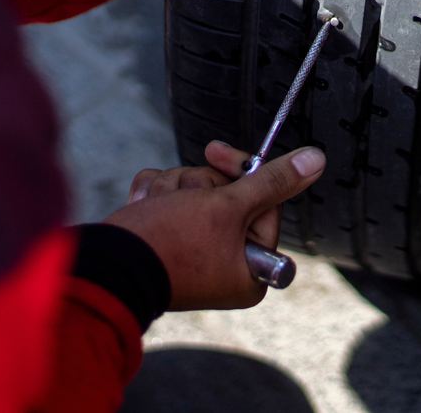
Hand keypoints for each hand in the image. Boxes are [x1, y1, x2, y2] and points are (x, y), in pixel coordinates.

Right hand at [104, 142, 325, 310]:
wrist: (104, 265)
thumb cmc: (170, 243)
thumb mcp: (228, 207)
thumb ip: (272, 181)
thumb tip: (316, 160)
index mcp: (251, 265)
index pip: (264, 200)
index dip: (242, 173)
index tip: (218, 153)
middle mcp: (226, 260)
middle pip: (230, 193)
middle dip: (200, 184)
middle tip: (184, 195)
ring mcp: (196, 249)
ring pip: (198, 190)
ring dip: (174, 188)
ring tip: (158, 208)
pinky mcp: (168, 237)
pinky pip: (172, 197)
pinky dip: (156, 195)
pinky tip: (144, 208)